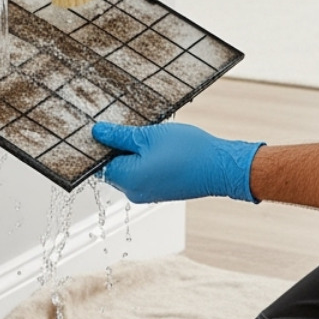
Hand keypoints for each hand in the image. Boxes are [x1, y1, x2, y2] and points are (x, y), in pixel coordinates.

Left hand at [91, 121, 261, 202]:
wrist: (221, 167)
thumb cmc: (190, 151)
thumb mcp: (150, 135)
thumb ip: (120, 135)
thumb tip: (98, 133)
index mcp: (127, 179)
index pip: (97, 163)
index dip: (97, 144)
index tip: (99, 127)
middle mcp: (134, 192)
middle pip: (112, 167)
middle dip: (115, 147)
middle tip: (124, 124)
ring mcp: (147, 193)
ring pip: (128, 169)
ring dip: (131, 152)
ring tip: (144, 133)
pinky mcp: (160, 191)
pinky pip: (142, 174)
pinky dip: (143, 159)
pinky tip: (154, 144)